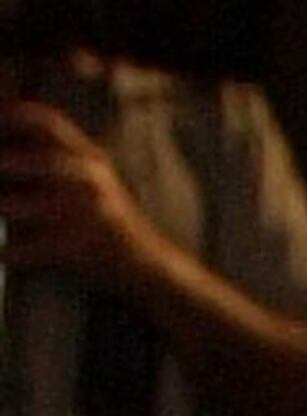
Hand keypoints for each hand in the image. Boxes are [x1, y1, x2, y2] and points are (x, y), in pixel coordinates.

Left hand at [0, 98, 163, 300]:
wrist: (150, 266)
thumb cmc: (110, 222)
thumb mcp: (94, 177)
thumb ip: (58, 159)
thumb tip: (8, 156)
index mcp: (90, 157)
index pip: (48, 123)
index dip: (14, 116)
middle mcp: (90, 179)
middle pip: (36, 161)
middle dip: (4, 161)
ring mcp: (87, 214)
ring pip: (28, 204)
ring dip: (3, 206)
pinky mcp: (81, 247)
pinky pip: (35, 248)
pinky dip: (14, 252)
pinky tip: (4, 254)